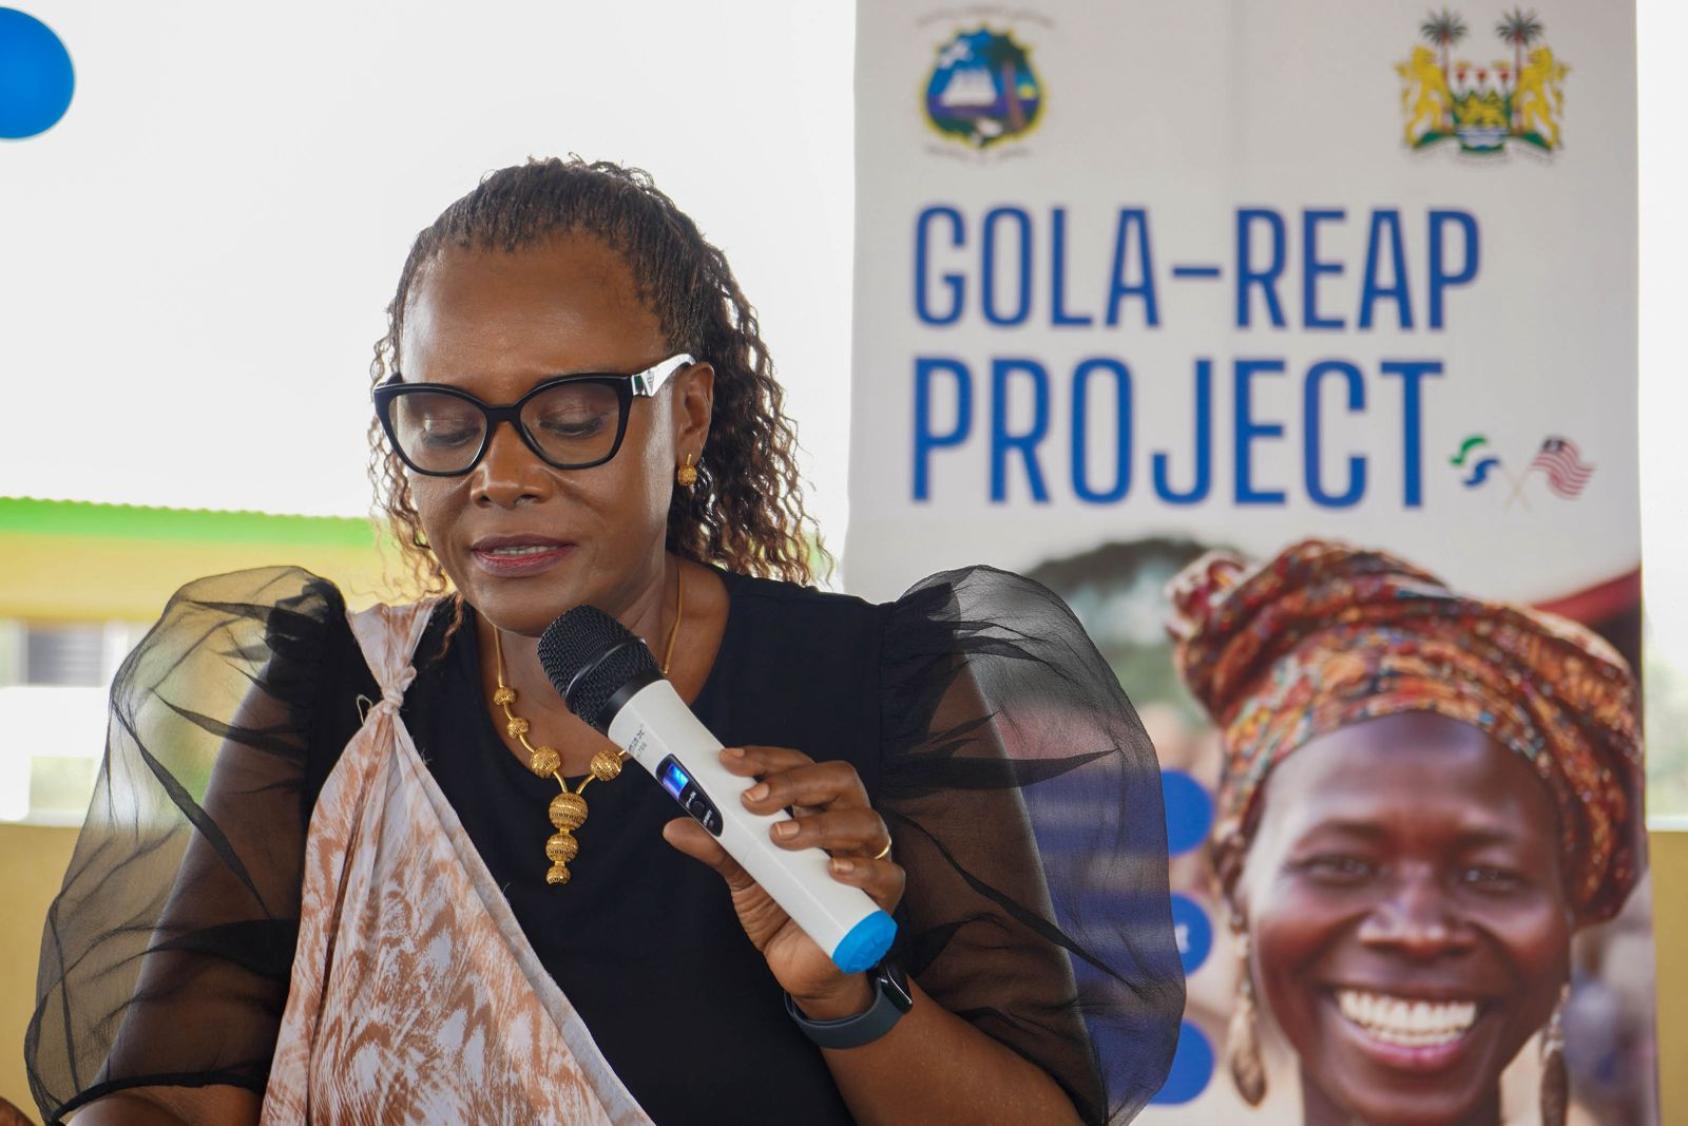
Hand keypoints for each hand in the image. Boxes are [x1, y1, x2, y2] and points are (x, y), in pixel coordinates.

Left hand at [661, 745, 904, 1016]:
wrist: (801, 968)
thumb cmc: (781, 907)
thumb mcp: (744, 875)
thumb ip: (719, 848)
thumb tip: (674, 827)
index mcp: (816, 806)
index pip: (799, 765)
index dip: (766, 759)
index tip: (728, 762)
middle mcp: (847, 821)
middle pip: (838, 779)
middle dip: (794, 782)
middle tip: (752, 799)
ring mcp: (869, 856)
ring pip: (863, 820)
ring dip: (820, 824)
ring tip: (780, 837)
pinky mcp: (881, 897)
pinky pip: (886, 874)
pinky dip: (862, 868)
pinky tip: (834, 869)